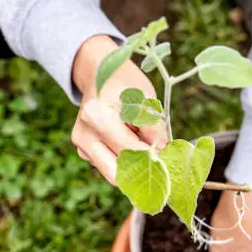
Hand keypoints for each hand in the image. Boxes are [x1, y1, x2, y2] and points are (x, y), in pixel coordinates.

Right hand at [70, 35, 166, 183]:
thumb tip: (163, 154)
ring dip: (133, 169)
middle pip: (118, 170)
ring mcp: (81, 146)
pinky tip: (133, 148)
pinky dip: (125, 164)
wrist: (102, 76)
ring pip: (113, 174)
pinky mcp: (84, 153)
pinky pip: (109, 168)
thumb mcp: (146, 99)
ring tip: (148, 154)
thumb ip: (154, 128)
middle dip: (142, 170)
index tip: (170, 160)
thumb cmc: (127, 86)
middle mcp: (84, 134)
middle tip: (163, 166)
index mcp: (97, 116)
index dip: (153, 158)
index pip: (130, 149)